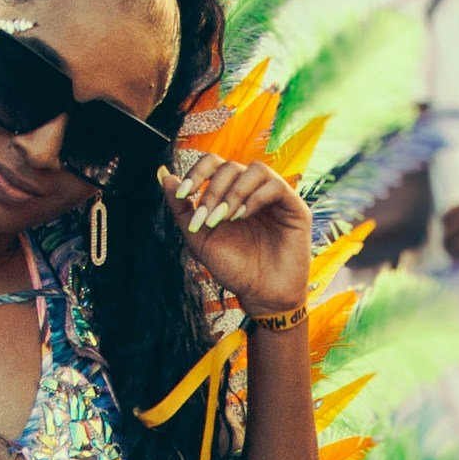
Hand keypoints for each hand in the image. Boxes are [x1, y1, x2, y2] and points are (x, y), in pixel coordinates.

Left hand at [163, 154, 310, 316]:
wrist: (260, 295)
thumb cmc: (233, 268)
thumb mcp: (199, 237)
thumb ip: (181, 208)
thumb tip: (163, 175)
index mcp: (230, 194)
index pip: (214, 164)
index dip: (197, 172)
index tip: (184, 194)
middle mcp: (253, 191)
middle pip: (231, 167)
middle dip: (213, 191)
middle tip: (208, 219)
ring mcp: (275, 197)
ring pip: (256, 170)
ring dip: (234, 192)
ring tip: (227, 218)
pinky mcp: (294, 207)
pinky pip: (275, 186)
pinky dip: (255, 198)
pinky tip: (243, 217)